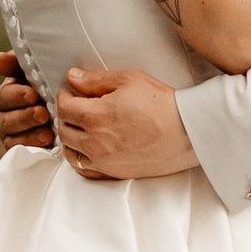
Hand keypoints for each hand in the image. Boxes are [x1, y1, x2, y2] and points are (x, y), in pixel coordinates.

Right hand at [0, 53, 53, 153]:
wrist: (71, 110)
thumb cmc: (53, 84)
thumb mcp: (39, 70)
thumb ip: (18, 63)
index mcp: (9, 92)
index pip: (4, 94)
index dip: (16, 95)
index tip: (33, 94)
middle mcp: (6, 113)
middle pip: (6, 117)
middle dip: (25, 115)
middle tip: (43, 112)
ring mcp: (11, 132)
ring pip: (12, 135)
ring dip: (30, 131)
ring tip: (48, 129)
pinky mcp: (20, 147)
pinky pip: (21, 149)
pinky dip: (33, 144)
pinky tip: (48, 140)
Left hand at [55, 66, 195, 178]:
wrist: (187, 132)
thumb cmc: (161, 104)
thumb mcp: (128, 80)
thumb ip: (95, 80)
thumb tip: (73, 78)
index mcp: (96, 116)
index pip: (64, 108)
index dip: (63, 96)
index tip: (69, 92)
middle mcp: (95, 142)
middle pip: (64, 130)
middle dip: (65, 116)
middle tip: (73, 107)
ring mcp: (104, 161)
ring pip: (70, 153)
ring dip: (69, 138)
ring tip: (78, 128)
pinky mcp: (114, 173)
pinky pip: (84, 171)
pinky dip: (79, 159)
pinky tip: (86, 149)